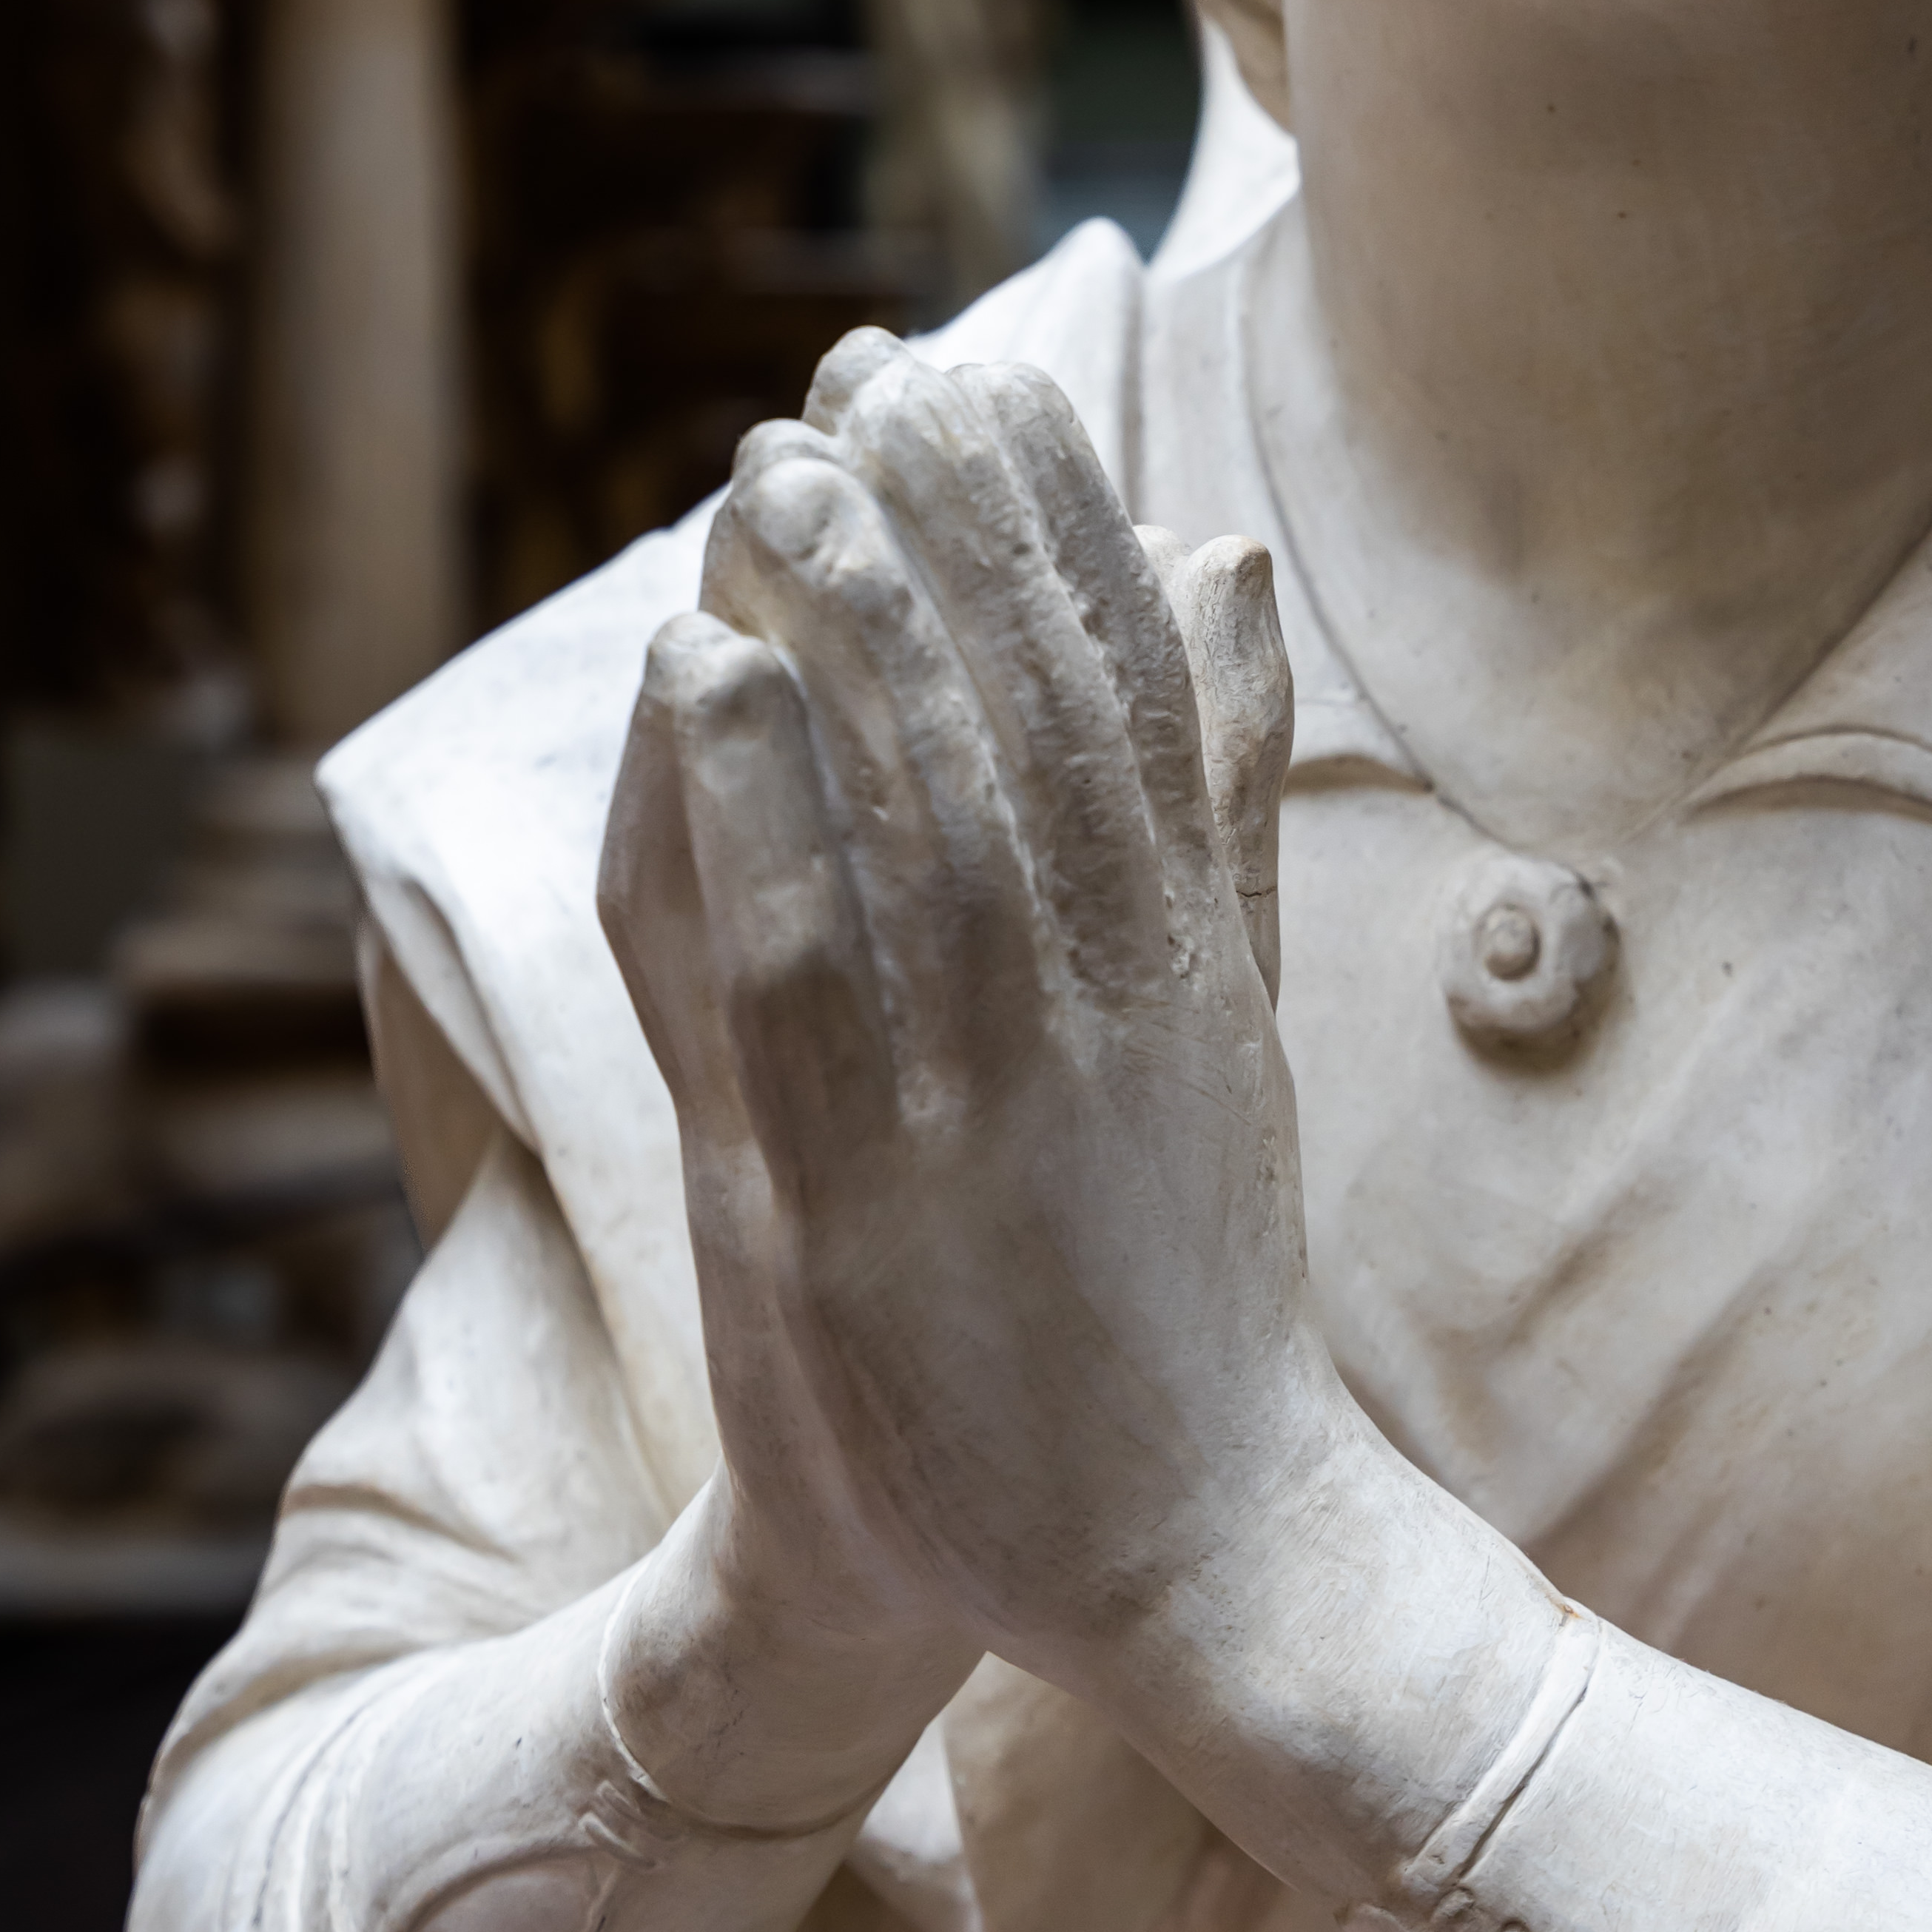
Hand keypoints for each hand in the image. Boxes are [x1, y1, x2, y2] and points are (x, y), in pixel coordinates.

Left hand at [597, 326, 1318, 1692]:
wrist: (1208, 1558)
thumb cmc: (1199, 1290)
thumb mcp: (1231, 1011)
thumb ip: (1222, 794)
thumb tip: (1221, 558)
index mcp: (1191, 951)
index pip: (1128, 685)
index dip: (1054, 518)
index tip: (982, 375)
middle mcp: (1112, 998)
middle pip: (1028, 712)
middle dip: (946, 527)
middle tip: (863, 373)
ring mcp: (998, 1098)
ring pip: (921, 806)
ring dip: (846, 623)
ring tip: (772, 470)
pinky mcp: (878, 1201)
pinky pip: (805, 971)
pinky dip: (754, 809)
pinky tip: (701, 680)